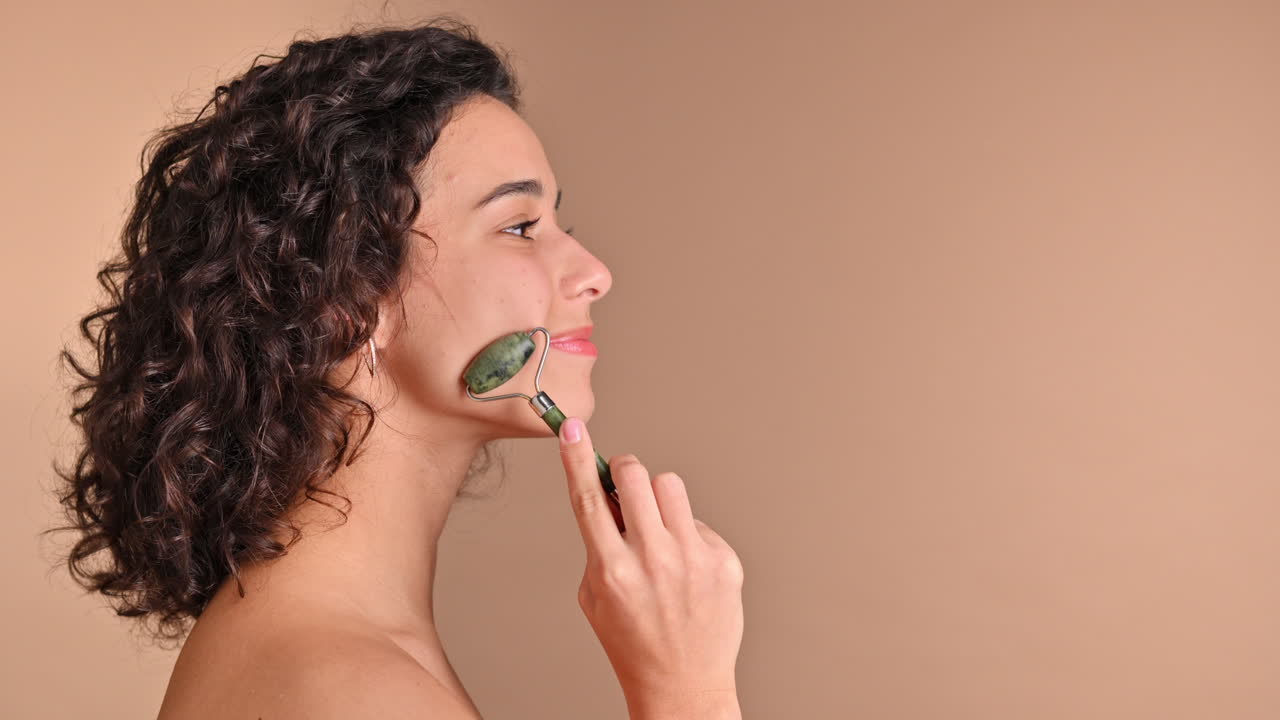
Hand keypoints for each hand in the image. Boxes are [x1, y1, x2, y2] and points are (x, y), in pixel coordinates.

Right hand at [557, 417, 744, 713]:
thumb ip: (598, 544)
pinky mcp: (723, 562)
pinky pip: (698, 521)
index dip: (578, 457)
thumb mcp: (595, 596)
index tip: (571, 427)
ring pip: (670, 486)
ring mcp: (692, 559)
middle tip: (624, 490)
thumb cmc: (632, 641)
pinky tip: (686, 568)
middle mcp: (653, 560)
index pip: (589, 499)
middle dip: (625, 473)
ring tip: (658, 532)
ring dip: (657, 500)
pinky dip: (687, 535)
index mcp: (612, 569)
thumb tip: (608, 493)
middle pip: (636, 476)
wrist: (683, 685)